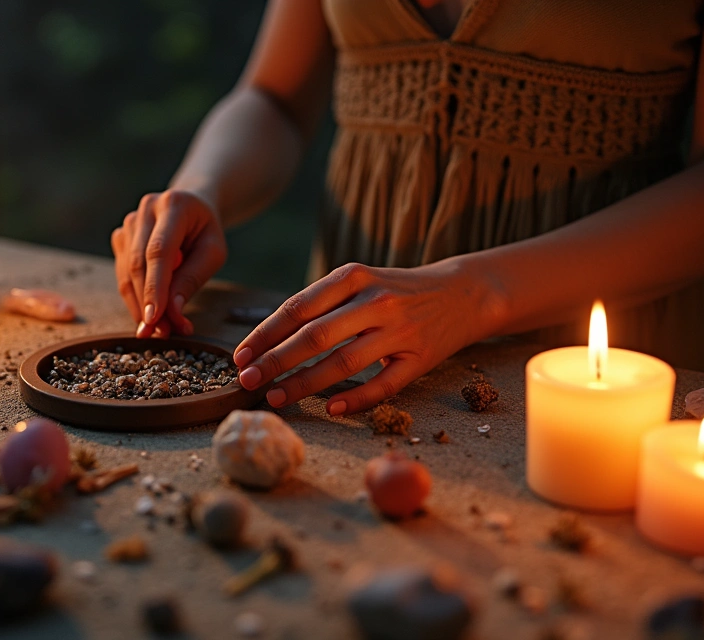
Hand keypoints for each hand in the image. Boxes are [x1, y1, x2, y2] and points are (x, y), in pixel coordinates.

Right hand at [110, 190, 227, 337]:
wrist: (192, 207)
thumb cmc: (205, 231)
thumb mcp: (213, 253)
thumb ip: (192, 279)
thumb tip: (172, 312)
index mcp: (174, 205)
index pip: (159, 251)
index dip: (154, 287)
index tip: (153, 318)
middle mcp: (146, 209)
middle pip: (138, 263)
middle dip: (147, 302)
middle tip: (161, 333)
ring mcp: (129, 222)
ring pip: (126, 272)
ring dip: (140, 305)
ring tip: (159, 329)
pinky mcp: (120, 236)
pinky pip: (122, 273)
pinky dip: (135, 297)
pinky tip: (150, 313)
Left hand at [232, 261, 494, 414]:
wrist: (463, 293)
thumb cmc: (395, 290)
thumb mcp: (359, 282)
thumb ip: (319, 304)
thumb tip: (267, 339)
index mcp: (354, 277)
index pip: (298, 308)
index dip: (265, 334)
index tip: (240, 356)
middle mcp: (376, 302)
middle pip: (315, 336)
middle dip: (275, 361)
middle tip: (247, 380)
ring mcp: (400, 331)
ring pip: (343, 364)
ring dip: (304, 384)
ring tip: (276, 397)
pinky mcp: (420, 359)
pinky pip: (382, 386)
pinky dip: (354, 400)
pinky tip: (330, 409)